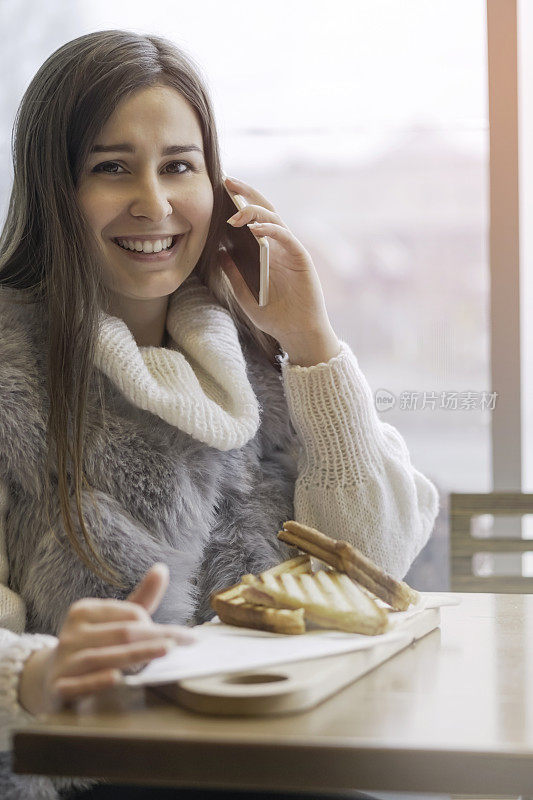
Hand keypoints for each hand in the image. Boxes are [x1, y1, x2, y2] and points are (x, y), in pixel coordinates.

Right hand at [19, 563, 194, 714]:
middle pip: (122, 633)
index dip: (157, 625)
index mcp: (85, 611)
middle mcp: (72, 632)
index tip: (182, 637)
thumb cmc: (91, 644)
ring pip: (103, 657)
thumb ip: (140, 600)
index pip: (129, 614)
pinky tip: (116, 678)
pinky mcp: (58, 687)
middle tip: (185, 641)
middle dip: (156, 637)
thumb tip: (162, 569)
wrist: (48, 676)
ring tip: (165, 651)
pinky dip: (96, 682)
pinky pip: (78, 685)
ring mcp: (64, 660)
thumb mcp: (113, 620)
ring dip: (136, 655)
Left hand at [220, 175, 333, 347]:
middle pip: (263, 210)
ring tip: (235, 212)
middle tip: (226, 181)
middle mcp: (279, 246)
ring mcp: (290, 250)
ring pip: (275, 219)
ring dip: (255, 212)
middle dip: (246, 194)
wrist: (297, 333)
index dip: (237, 203)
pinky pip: (286, 237)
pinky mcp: (301, 258)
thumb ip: (233, 273)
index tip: (217, 190)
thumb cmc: (273, 316)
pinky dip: (271, 231)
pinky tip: (255, 230)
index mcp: (265, 251)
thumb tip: (217, 252)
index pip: (251, 220)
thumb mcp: (244, 294)